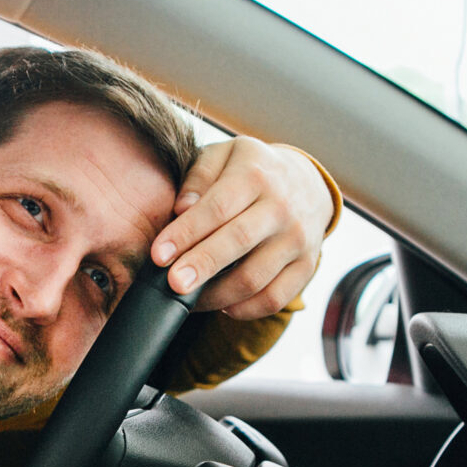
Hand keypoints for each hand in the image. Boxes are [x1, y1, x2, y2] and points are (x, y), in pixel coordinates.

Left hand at [150, 136, 334, 319]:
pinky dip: (245, 309)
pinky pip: (274, 298)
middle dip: (203, 265)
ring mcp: (297, 239)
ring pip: (255, 277)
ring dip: (218, 295)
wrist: (307, 183)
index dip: (186, 233)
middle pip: (239, 240)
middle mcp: (281, 207)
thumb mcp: (224, 157)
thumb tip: (181, 207)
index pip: (218, 207)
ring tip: (190, 300)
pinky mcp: (306, 266)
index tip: (159, 255)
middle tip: (174, 284)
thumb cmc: (251, 172)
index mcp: (255, 176)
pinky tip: (224, 305)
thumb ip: (199, 177)